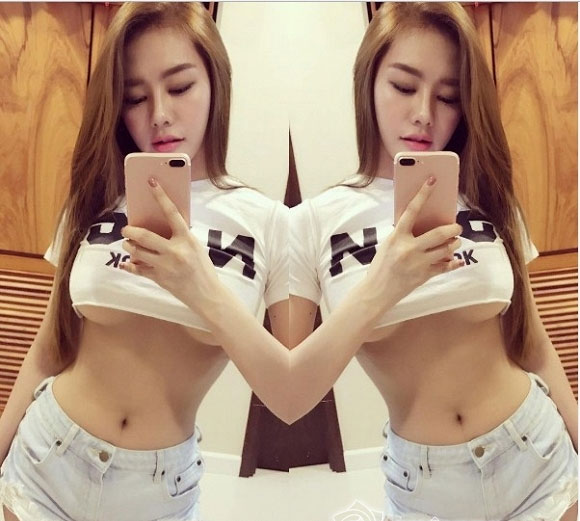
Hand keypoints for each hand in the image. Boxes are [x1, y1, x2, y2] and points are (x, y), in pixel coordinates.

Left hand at [119, 178, 220, 309]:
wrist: (207, 294)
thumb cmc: (203, 268)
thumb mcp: (196, 247)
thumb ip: (180, 236)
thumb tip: (159, 226)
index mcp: (187, 239)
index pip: (172, 213)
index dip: (161, 196)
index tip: (151, 183)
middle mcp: (175, 251)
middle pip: (144, 235)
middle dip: (130, 231)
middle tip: (126, 229)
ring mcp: (165, 266)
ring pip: (136, 251)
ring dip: (129, 246)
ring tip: (129, 245)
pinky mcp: (159, 279)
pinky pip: (137, 269)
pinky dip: (130, 265)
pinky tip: (127, 263)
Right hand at [365, 176, 463, 307]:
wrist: (376, 292)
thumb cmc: (380, 266)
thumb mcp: (388, 245)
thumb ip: (403, 234)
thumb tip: (423, 223)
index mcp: (397, 237)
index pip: (411, 210)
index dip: (423, 194)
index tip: (432, 181)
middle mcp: (409, 249)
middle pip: (440, 233)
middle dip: (453, 229)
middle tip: (456, 227)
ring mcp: (418, 263)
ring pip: (447, 249)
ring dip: (455, 244)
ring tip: (454, 242)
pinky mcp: (425, 276)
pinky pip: (446, 267)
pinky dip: (454, 263)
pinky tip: (457, 260)